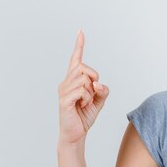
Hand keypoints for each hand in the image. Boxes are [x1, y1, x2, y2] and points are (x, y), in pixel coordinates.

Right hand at [57, 29, 108, 145]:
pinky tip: (82, 105)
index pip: (75, 59)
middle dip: (94, 78)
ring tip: (85, 102)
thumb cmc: (84, 116)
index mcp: (73, 80)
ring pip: (84, 79)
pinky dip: (87, 98)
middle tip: (92, 93)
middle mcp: (65, 82)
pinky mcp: (64, 100)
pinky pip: (82, 91)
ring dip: (90, 92)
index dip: (79, 45)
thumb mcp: (99, 101)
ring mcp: (63, 90)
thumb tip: (98, 84)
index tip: (81, 31)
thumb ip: (102, 90)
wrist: (76, 134)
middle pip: (84, 68)